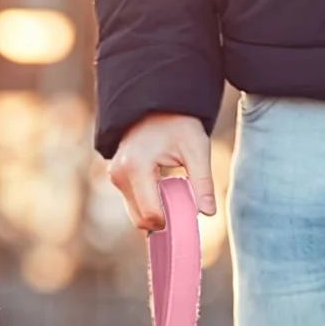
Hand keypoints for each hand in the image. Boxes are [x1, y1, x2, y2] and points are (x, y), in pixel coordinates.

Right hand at [108, 113, 215, 230]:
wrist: (156, 104)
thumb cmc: (179, 124)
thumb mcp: (197, 149)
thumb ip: (203, 182)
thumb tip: (209, 212)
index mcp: (137, 167)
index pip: (151, 214)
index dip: (172, 221)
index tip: (190, 215)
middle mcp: (120, 174)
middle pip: (141, 219)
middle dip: (164, 221)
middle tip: (185, 207)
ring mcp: (115, 176)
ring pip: (136, 215)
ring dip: (157, 213)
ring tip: (176, 195)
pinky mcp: (116, 177)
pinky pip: (133, 204)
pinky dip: (150, 205)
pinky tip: (165, 191)